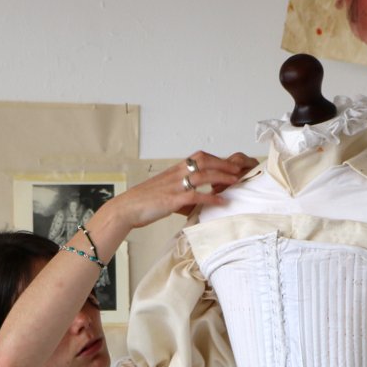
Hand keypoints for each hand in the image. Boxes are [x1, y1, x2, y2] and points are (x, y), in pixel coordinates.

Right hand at [110, 151, 258, 229]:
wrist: (126, 208)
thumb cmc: (145, 203)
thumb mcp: (166, 195)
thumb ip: (183, 198)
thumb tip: (198, 207)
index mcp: (175, 170)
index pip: (200, 157)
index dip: (217, 159)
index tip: (231, 165)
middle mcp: (176, 174)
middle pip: (205, 161)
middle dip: (224, 164)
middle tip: (239, 170)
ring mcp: (174, 185)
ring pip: (203, 176)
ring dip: (222, 178)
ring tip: (236, 182)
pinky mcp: (172, 199)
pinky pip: (195, 196)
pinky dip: (210, 198)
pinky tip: (221, 202)